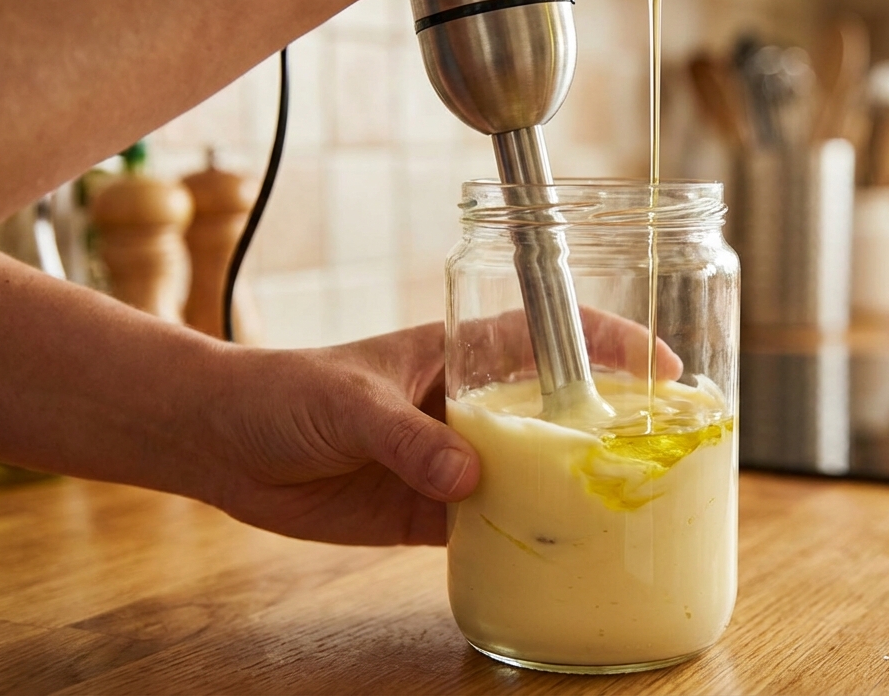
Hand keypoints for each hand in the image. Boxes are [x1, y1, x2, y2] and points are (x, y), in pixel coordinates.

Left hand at [209, 313, 681, 546]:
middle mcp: (470, 404)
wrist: (224, 445)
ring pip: (534, 471)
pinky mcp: (433, 509)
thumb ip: (405, 438)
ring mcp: (456, 459)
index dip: (611, 344)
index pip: (550, 334)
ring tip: (628, 509)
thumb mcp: (347, 403)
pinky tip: (559, 554)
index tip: (662, 368)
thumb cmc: (284, 392)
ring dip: (574, 488)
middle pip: (559, 409)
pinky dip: (525, 538)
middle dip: (611, 424)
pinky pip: (494, 524)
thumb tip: (467, 478)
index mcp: (459, 353)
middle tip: (665, 450)